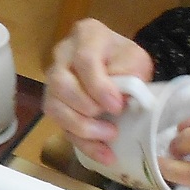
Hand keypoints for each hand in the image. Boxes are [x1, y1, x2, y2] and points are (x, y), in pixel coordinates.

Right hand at [42, 19, 153, 166]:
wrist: (117, 66)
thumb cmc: (125, 60)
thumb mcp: (136, 59)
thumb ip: (129, 72)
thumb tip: (119, 98)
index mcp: (86, 36)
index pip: (84, 60)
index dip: (98, 86)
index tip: (117, 106)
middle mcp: (62, 56)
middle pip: (61, 84)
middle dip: (86, 108)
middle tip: (111, 121)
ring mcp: (53, 80)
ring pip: (53, 106)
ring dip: (80, 127)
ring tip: (108, 137)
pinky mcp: (54, 103)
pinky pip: (59, 125)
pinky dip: (81, 142)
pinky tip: (103, 153)